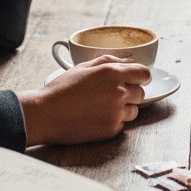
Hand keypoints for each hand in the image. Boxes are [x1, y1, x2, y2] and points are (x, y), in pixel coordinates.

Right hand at [18, 56, 150, 144]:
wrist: (46, 114)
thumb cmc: (62, 89)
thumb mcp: (83, 67)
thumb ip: (109, 61)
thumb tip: (128, 60)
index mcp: (112, 73)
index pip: (144, 74)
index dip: (141, 76)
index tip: (136, 79)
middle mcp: (118, 93)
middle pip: (141, 93)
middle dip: (132, 92)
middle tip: (113, 94)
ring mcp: (115, 113)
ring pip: (134, 110)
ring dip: (124, 108)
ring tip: (103, 106)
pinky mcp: (110, 130)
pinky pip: (122, 124)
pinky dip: (114, 121)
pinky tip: (97, 117)